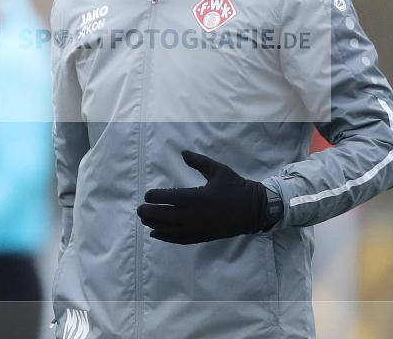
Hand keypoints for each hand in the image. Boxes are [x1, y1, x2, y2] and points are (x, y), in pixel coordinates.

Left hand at [137, 150, 268, 244]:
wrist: (253, 210)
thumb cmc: (235, 187)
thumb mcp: (218, 170)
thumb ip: (198, 161)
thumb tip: (182, 153)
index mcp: (197, 196)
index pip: (169, 198)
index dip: (154, 197)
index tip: (147, 195)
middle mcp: (194, 214)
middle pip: (164, 216)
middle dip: (149, 213)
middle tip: (139, 210)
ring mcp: (198, 228)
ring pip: (169, 230)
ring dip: (154, 225)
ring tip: (144, 221)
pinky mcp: (202, 237)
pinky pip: (179, 239)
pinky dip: (165, 238)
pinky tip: (155, 234)